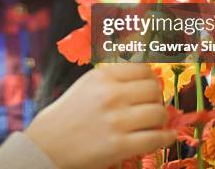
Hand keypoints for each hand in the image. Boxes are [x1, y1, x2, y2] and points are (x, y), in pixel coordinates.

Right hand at [25, 63, 174, 168]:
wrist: (48, 143)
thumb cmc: (70, 113)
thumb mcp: (88, 84)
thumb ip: (114, 76)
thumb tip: (148, 72)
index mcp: (102, 77)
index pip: (143, 68)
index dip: (151, 77)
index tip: (150, 85)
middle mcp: (110, 95)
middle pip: (154, 89)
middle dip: (157, 98)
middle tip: (152, 106)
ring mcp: (116, 121)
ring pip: (159, 113)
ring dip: (161, 119)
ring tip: (154, 123)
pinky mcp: (120, 146)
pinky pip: (156, 138)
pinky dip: (166, 138)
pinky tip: (164, 137)